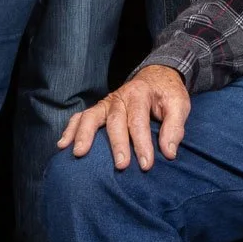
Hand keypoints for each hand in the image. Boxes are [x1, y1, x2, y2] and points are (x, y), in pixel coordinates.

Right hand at [57, 64, 192, 170]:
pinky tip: (63, 145)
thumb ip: (175, 127)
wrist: (156, 76)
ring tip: (79, 153)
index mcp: (140, 93)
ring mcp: (106, 103)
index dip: (142, 144)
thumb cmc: (167, 94)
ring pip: (91, 116)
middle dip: (117, 144)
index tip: (147, 165)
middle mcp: (120, 97)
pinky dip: (70, 129)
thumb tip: (169, 153)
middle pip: (115, 120)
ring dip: (84, 134)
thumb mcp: (179, 104)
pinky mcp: (99, 109)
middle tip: (121, 166)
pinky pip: (80, 117)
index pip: (139, 121)